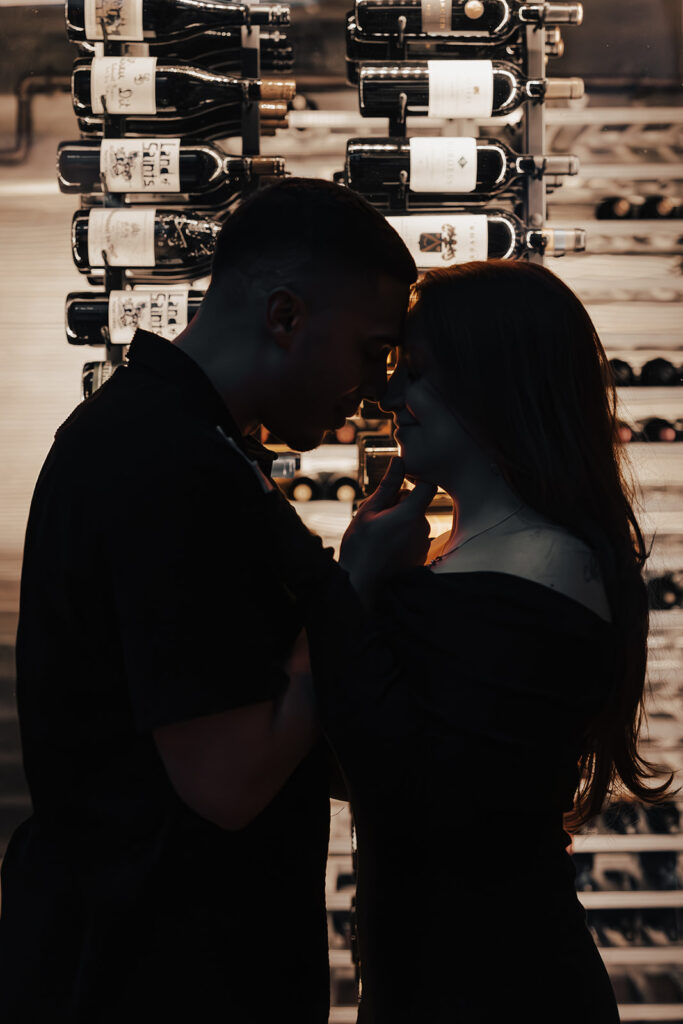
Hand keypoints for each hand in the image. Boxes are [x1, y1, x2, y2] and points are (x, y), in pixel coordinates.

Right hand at [339, 457, 436, 600]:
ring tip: (379, 535)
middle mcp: (423, 528)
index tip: (400, 482)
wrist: (361, 584)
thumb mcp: (368, 511)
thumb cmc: (360, 546)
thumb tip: (400, 460)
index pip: (428, 485)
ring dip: (400, 521)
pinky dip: (402, 537)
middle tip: (377, 517)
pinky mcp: (421, 556)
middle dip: (399, 504)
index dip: (416, 479)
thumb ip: (388, 486)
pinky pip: (414, 537)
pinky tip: (385, 547)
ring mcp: (423, 544)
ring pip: (414, 521)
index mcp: (411, 514)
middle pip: (417, 504)